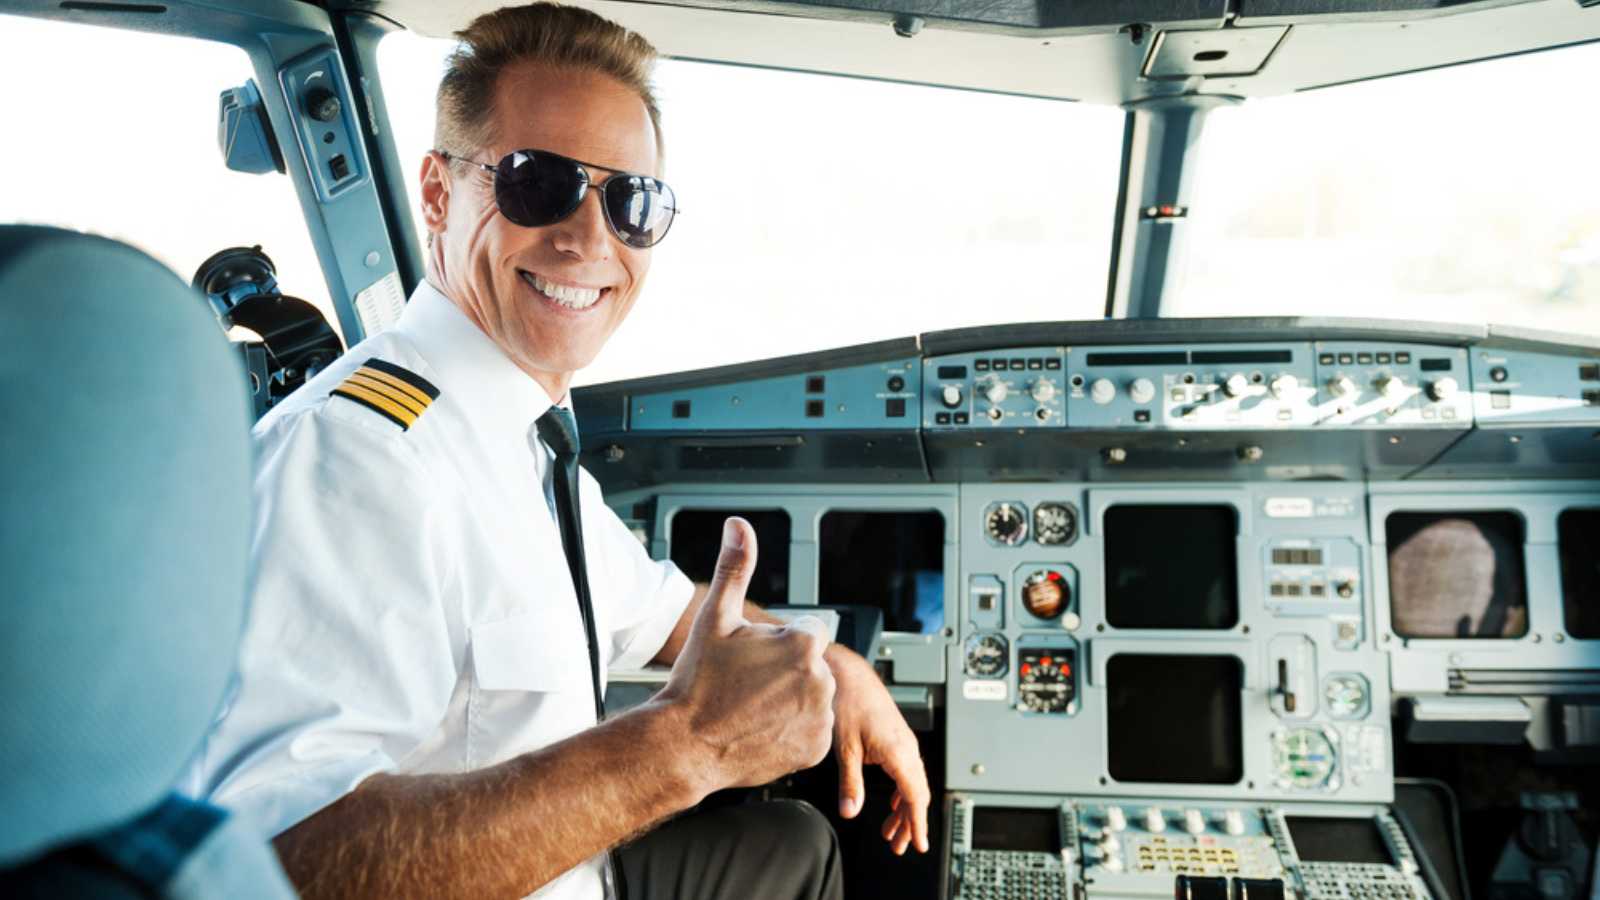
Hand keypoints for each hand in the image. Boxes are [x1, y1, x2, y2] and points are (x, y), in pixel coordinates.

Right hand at [658, 518, 836, 792]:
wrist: (683, 745)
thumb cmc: (697, 682)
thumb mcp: (715, 617)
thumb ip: (735, 567)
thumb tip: (738, 526)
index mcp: (802, 644)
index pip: (808, 630)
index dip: (778, 642)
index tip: (752, 659)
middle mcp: (821, 680)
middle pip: (811, 663)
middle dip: (785, 670)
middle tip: (746, 685)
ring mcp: (821, 717)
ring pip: (812, 696)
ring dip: (791, 699)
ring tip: (750, 708)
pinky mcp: (817, 748)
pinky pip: (813, 730)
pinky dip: (793, 730)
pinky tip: (760, 729)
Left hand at [828, 649, 930, 854]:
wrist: (848, 672)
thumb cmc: (848, 701)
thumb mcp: (846, 747)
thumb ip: (850, 782)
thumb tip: (850, 810)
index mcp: (899, 752)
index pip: (915, 797)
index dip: (918, 824)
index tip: (919, 844)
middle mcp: (907, 747)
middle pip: (917, 794)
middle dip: (910, 823)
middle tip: (900, 846)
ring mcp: (903, 742)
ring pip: (912, 783)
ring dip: (904, 809)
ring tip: (892, 832)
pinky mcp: (896, 738)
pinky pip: (906, 771)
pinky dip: (901, 792)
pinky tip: (893, 803)